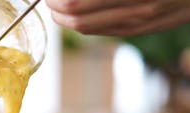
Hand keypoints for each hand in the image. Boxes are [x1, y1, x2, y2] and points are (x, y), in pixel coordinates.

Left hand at [46, 0, 189, 35]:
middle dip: (53, 7)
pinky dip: (79, 24)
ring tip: (56, 7)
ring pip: (83, 27)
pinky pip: (98, 31)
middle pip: (74, 16)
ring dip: (62, 18)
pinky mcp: (135, 31)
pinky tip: (73, 15)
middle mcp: (131, 8)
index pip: (74, 1)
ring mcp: (133, 23)